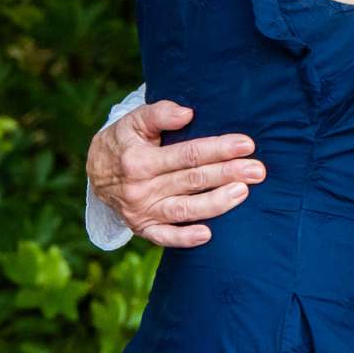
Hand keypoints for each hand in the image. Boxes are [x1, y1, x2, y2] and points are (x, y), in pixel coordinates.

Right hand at [88, 101, 262, 247]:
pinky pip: (164, 237)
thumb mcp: (134, 121)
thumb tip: (187, 113)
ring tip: (242, 192)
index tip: (247, 144)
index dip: (217, 149)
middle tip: (258, 170)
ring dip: (215, 203)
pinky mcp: (143, 228)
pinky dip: (184, 239)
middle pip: (191, 181)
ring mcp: (142, 211)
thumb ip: (159, 113)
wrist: (95, 172)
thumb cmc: (124, 141)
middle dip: (227, 174)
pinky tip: (207, 235)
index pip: (186, 154)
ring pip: (184, 210)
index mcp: (139, 160)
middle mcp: (140, 188)